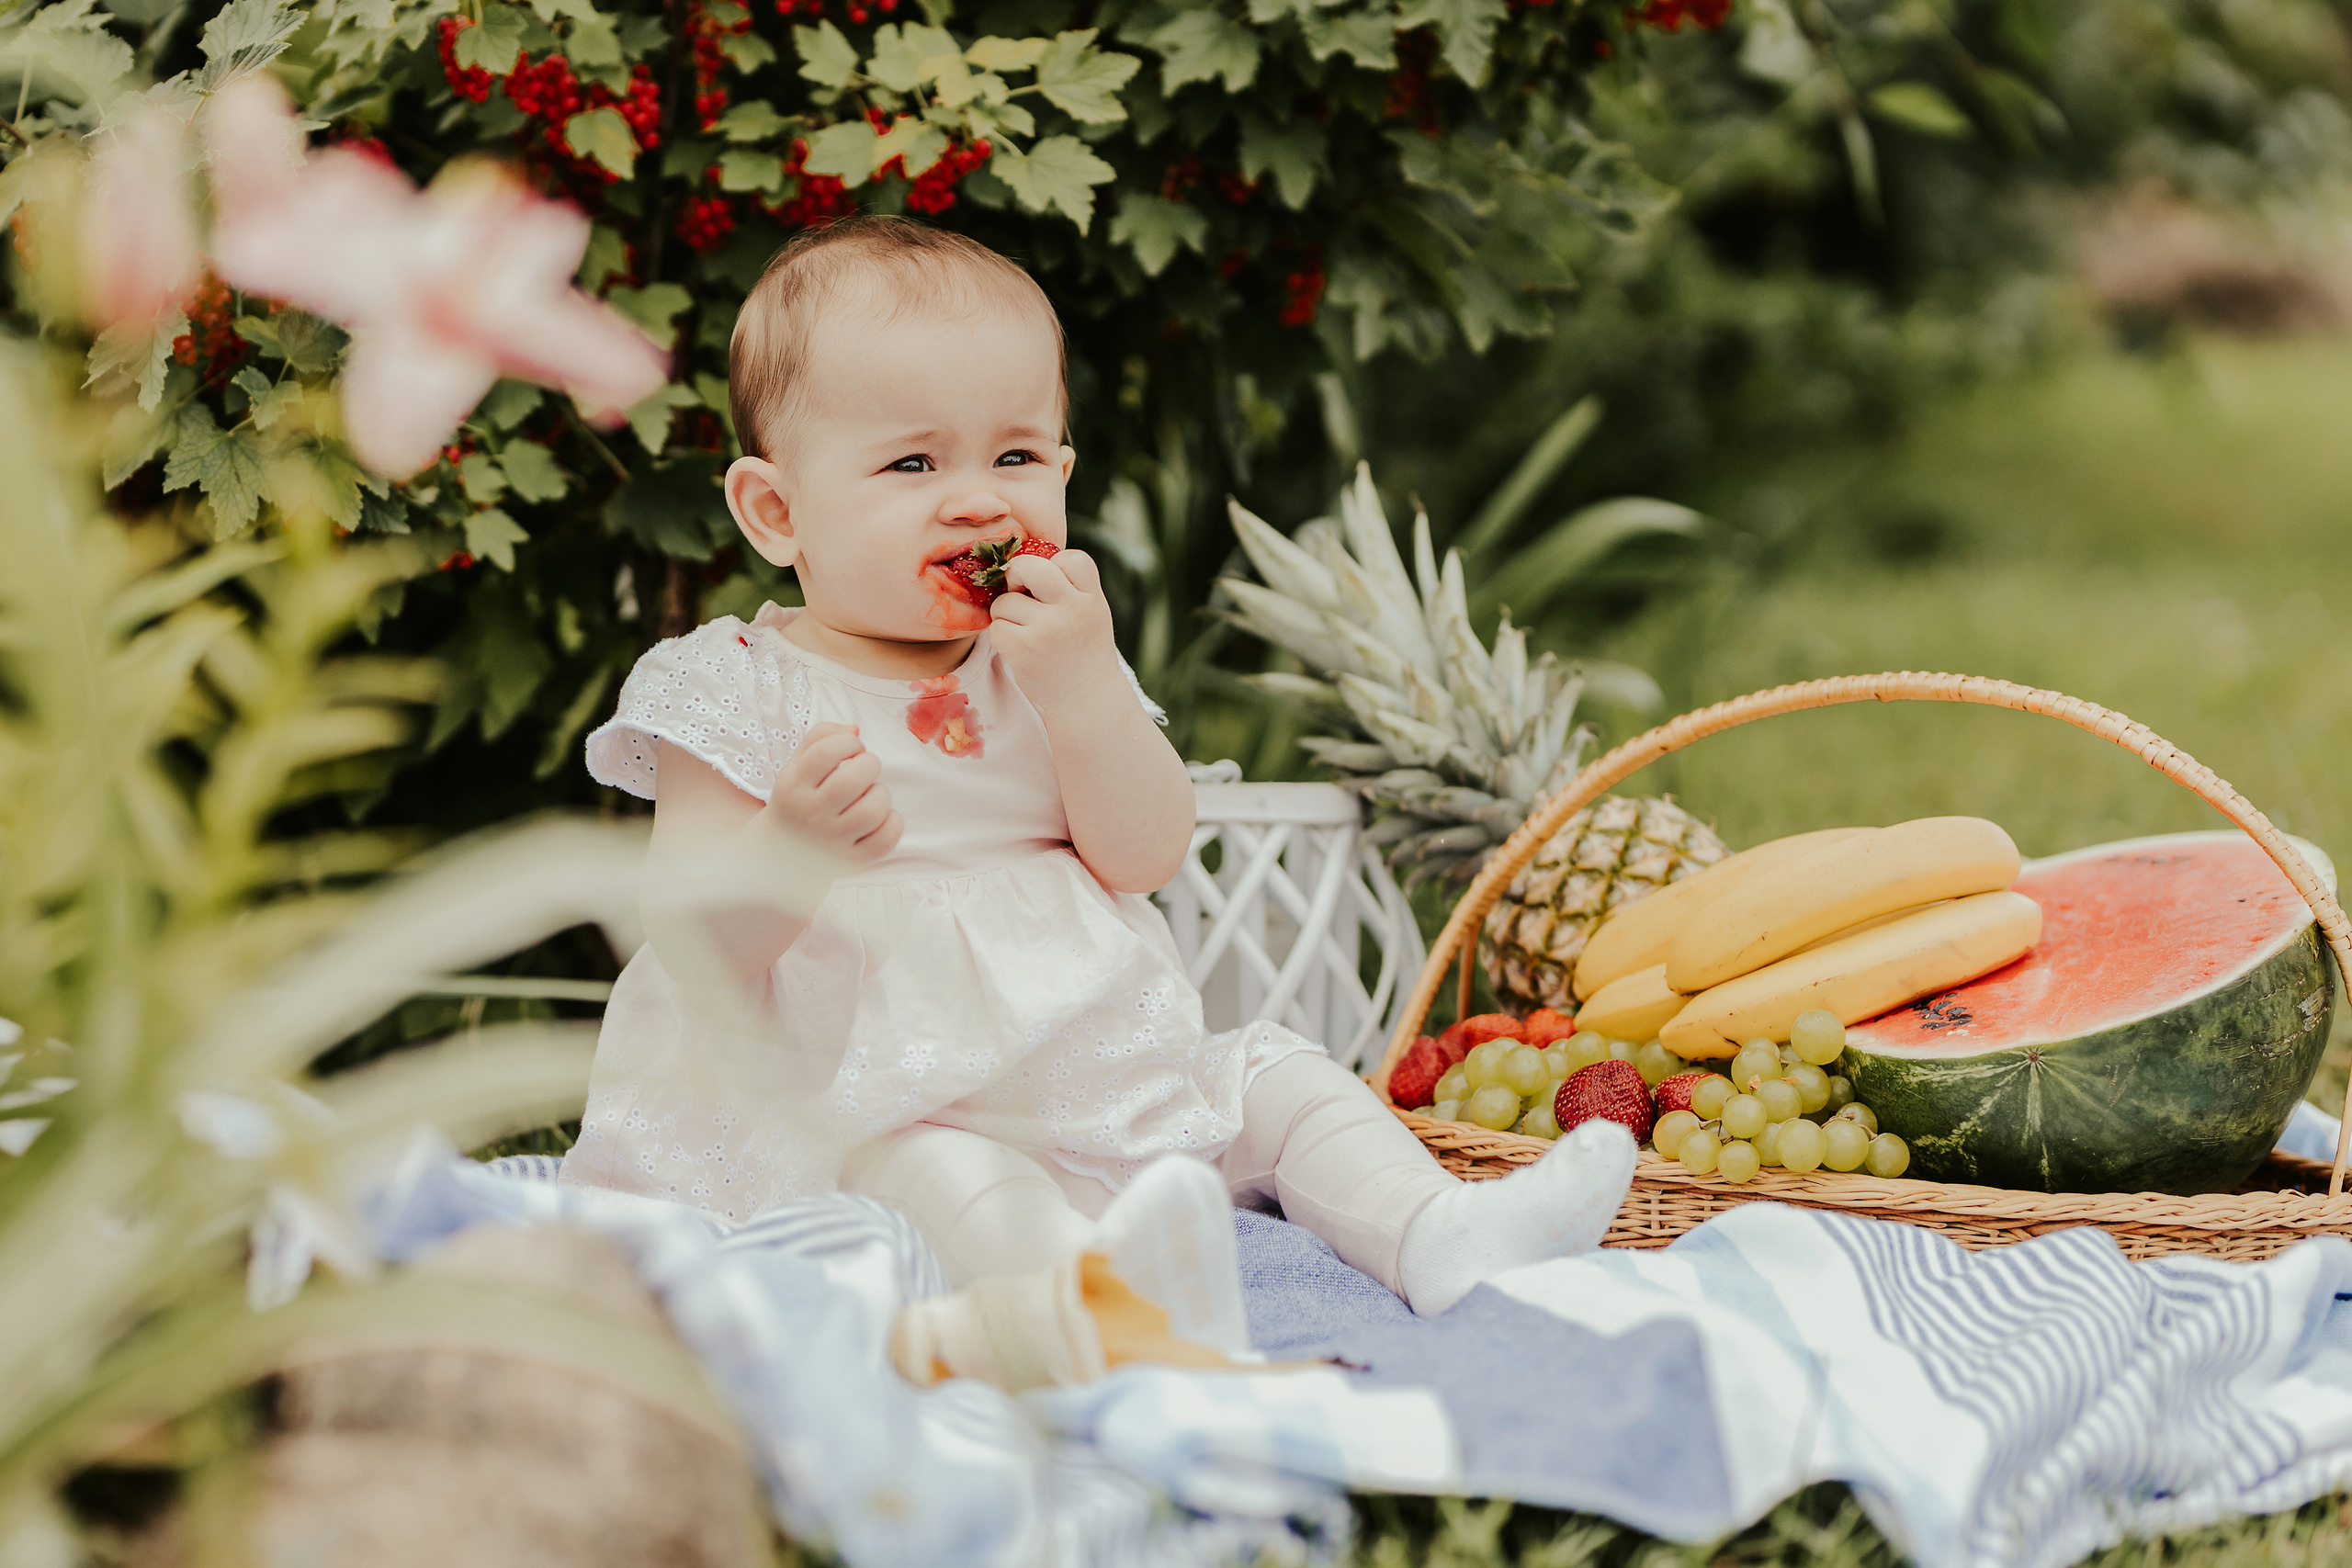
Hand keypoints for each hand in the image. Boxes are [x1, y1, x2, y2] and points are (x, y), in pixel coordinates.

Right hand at [758, 722, 901, 859]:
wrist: (781, 856)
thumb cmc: (798, 802)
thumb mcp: (796, 768)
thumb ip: (820, 739)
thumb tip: (855, 729)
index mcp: (793, 786)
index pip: (825, 752)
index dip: (848, 742)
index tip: (853, 748)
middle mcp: (810, 814)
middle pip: (853, 778)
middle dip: (869, 764)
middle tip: (865, 770)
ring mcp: (832, 841)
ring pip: (873, 809)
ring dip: (881, 794)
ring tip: (871, 795)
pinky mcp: (853, 861)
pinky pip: (886, 839)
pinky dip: (892, 822)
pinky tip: (881, 817)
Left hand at [987, 548, 1121, 712]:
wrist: (1087, 700)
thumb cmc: (1083, 651)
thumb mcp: (1091, 613)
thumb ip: (1068, 587)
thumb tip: (1019, 561)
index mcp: (1092, 598)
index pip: (1071, 558)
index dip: (1055, 565)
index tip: (1052, 586)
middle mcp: (1072, 609)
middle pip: (1029, 566)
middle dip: (1016, 575)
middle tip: (1019, 592)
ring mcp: (1047, 629)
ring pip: (1004, 601)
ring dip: (1006, 614)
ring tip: (1025, 632)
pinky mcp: (1023, 649)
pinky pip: (995, 627)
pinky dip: (1001, 637)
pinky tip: (1018, 648)